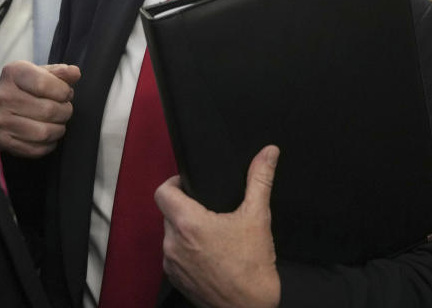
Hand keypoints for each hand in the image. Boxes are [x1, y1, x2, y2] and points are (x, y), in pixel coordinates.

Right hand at [0, 61, 78, 156]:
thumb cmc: (25, 88)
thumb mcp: (40, 73)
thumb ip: (60, 72)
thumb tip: (74, 73)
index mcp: (14, 73)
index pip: (44, 84)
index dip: (63, 91)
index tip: (65, 93)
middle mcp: (3, 97)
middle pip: (49, 110)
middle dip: (65, 111)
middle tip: (63, 109)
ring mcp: (1, 121)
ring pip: (44, 132)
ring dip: (59, 129)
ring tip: (57, 121)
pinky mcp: (3, 142)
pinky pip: (37, 149)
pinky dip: (49, 144)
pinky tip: (47, 133)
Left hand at [155, 145, 280, 307]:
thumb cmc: (253, 266)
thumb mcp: (259, 216)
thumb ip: (260, 179)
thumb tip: (269, 152)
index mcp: (188, 223)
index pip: (162, 192)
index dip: (174, 182)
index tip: (190, 183)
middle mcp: (173, 243)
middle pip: (168, 212)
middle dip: (185, 207)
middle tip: (210, 208)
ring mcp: (172, 264)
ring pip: (170, 235)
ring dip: (185, 230)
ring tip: (212, 231)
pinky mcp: (176, 279)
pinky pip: (174, 255)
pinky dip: (187, 250)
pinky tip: (209, 252)